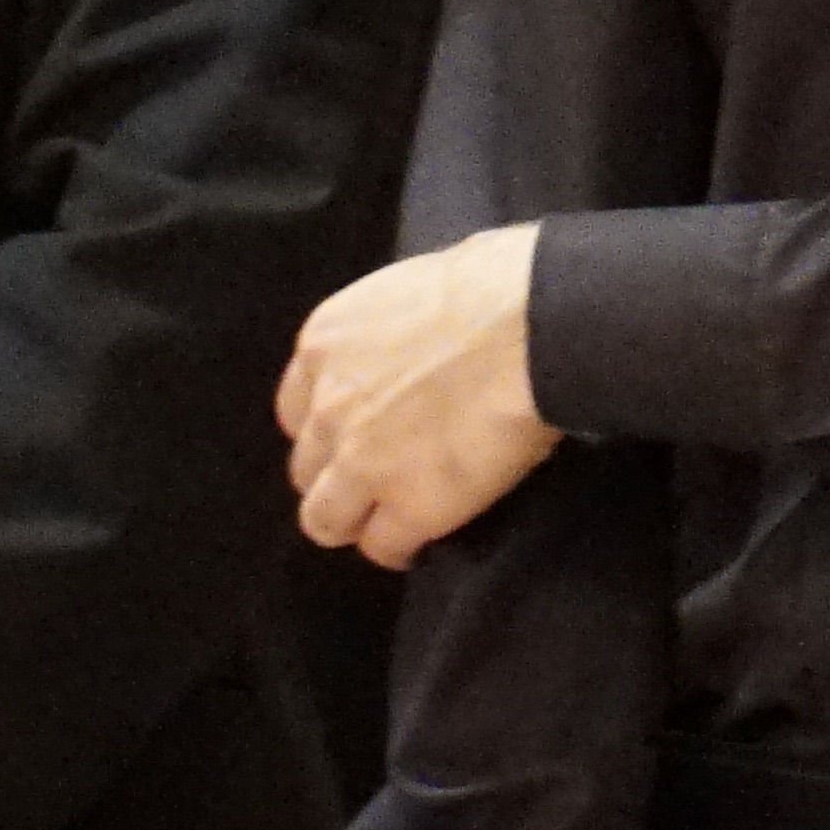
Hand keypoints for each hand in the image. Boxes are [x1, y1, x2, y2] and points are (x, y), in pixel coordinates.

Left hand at [279, 221, 556, 566]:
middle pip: (306, 468)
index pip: (296, 409)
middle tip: (377, 477)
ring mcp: (361, 463)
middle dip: (336, 476)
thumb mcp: (412, 287)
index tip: (357, 433)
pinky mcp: (407, 507)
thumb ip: (391, 332)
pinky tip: (422, 541)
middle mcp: (328, 407)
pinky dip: (401, 547)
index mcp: (325, 344)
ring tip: (391, 520)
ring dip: (356, 520)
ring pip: (325, 520)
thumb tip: (415, 342)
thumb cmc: (495, 282)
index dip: (328, 427)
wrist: (533, 325)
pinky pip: (384, 547)